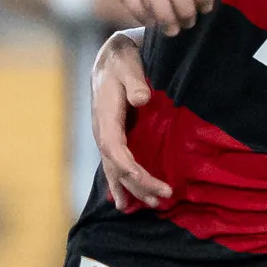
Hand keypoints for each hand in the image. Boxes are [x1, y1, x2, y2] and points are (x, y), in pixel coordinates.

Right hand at [89, 32, 172, 210]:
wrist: (109, 61)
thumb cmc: (121, 62)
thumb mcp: (128, 65)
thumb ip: (135, 81)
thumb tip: (142, 99)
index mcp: (106, 117)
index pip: (114, 149)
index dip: (128, 167)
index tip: (146, 180)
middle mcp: (102, 132)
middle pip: (117, 166)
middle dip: (139, 184)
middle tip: (163, 197)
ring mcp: (105, 138)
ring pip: (116, 170)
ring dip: (133, 189)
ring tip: (152, 205)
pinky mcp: (112, 139)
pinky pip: (115, 167)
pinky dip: (121, 185)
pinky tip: (126, 202)